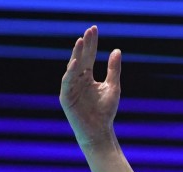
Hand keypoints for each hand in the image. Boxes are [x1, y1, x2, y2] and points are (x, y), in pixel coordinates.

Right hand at [59, 25, 120, 148]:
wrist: (99, 131)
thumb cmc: (106, 111)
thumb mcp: (113, 87)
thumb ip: (113, 69)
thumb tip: (117, 50)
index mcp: (87, 76)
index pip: (89, 55)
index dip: (92, 43)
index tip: (94, 29)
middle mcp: (77, 79)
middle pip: (81, 58)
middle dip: (85, 44)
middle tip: (89, 31)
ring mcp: (71, 87)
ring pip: (72, 67)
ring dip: (76, 54)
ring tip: (81, 41)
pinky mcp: (66, 97)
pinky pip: (67, 82)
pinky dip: (71, 72)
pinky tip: (76, 62)